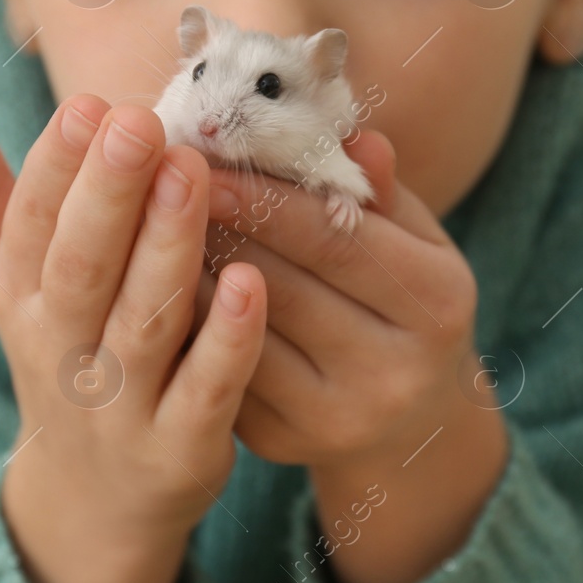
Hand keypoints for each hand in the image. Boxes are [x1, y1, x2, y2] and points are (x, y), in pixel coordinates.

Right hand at [0, 96, 266, 582]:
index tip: (87, 104)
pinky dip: (226, 341)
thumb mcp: (15, 283)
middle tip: (140, 120)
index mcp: (23, 300)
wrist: (94, 504)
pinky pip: (204, 390)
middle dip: (108, 192)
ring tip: (193, 172)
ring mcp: (121, 406)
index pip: (31, 225)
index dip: (56, 166)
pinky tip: (252, 282)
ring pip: (144, 319)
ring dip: (167, 245)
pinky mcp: (180, 449)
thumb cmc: (66, 358)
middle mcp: (62, 351)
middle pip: (82, 266)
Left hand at [195, 131, 507, 582]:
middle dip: (215, 231)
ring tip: (143, 226)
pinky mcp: (285, 444)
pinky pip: (220, 373)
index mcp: (439, 303)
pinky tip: (152, 284)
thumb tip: (352, 137)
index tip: (204, 161)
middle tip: (153, 182)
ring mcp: (339, 418)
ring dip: (187, 276)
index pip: (339, 240)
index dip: (267, 200)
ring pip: (240, 334)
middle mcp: (397, 371)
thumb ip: (380, 193)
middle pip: (285, 287)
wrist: (409, 423)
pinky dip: (184, 325)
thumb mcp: (415, 244)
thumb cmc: (402, 301)